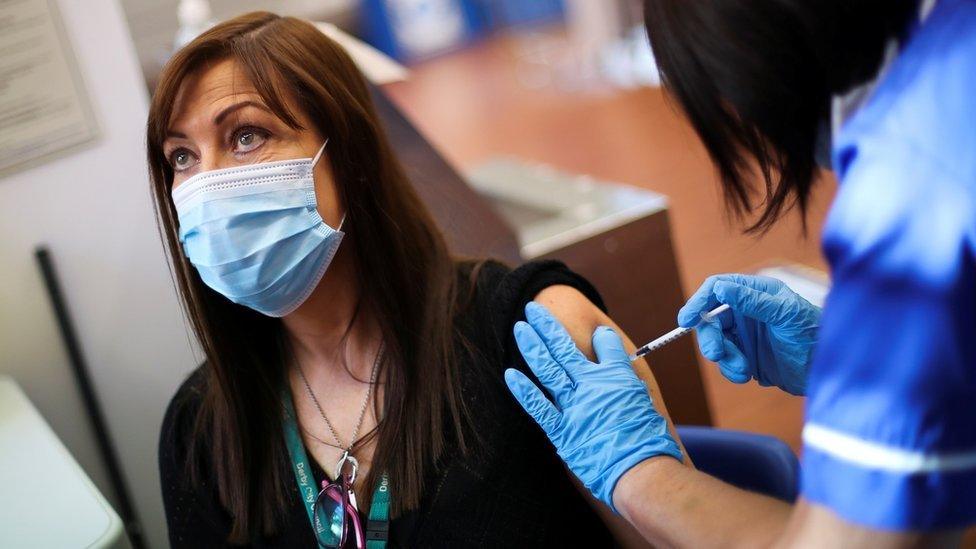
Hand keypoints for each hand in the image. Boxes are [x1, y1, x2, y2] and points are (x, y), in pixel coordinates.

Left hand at [505, 302, 682, 511]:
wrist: (639, 470)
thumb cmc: (648, 441)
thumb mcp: (646, 402)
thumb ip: (627, 379)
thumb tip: (617, 365)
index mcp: (617, 377)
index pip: (606, 345)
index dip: (600, 336)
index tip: (594, 330)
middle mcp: (592, 386)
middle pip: (565, 347)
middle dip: (547, 325)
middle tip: (533, 308)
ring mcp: (574, 407)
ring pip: (548, 368)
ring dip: (532, 346)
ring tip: (520, 327)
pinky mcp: (562, 430)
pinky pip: (538, 406)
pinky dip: (523, 390)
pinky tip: (510, 373)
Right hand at [679, 274, 820, 395]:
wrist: (830, 370)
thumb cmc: (814, 334)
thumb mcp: (785, 314)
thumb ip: (752, 300)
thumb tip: (721, 288)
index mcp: (756, 293)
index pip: (718, 289)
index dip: (699, 301)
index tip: (686, 319)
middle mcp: (747, 311)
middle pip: (711, 319)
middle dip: (710, 338)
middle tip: (716, 353)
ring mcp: (746, 335)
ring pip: (716, 343)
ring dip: (724, 358)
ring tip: (742, 369)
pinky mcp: (747, 357)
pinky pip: (726, 362)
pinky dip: (731, 370)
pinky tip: (747, 375)